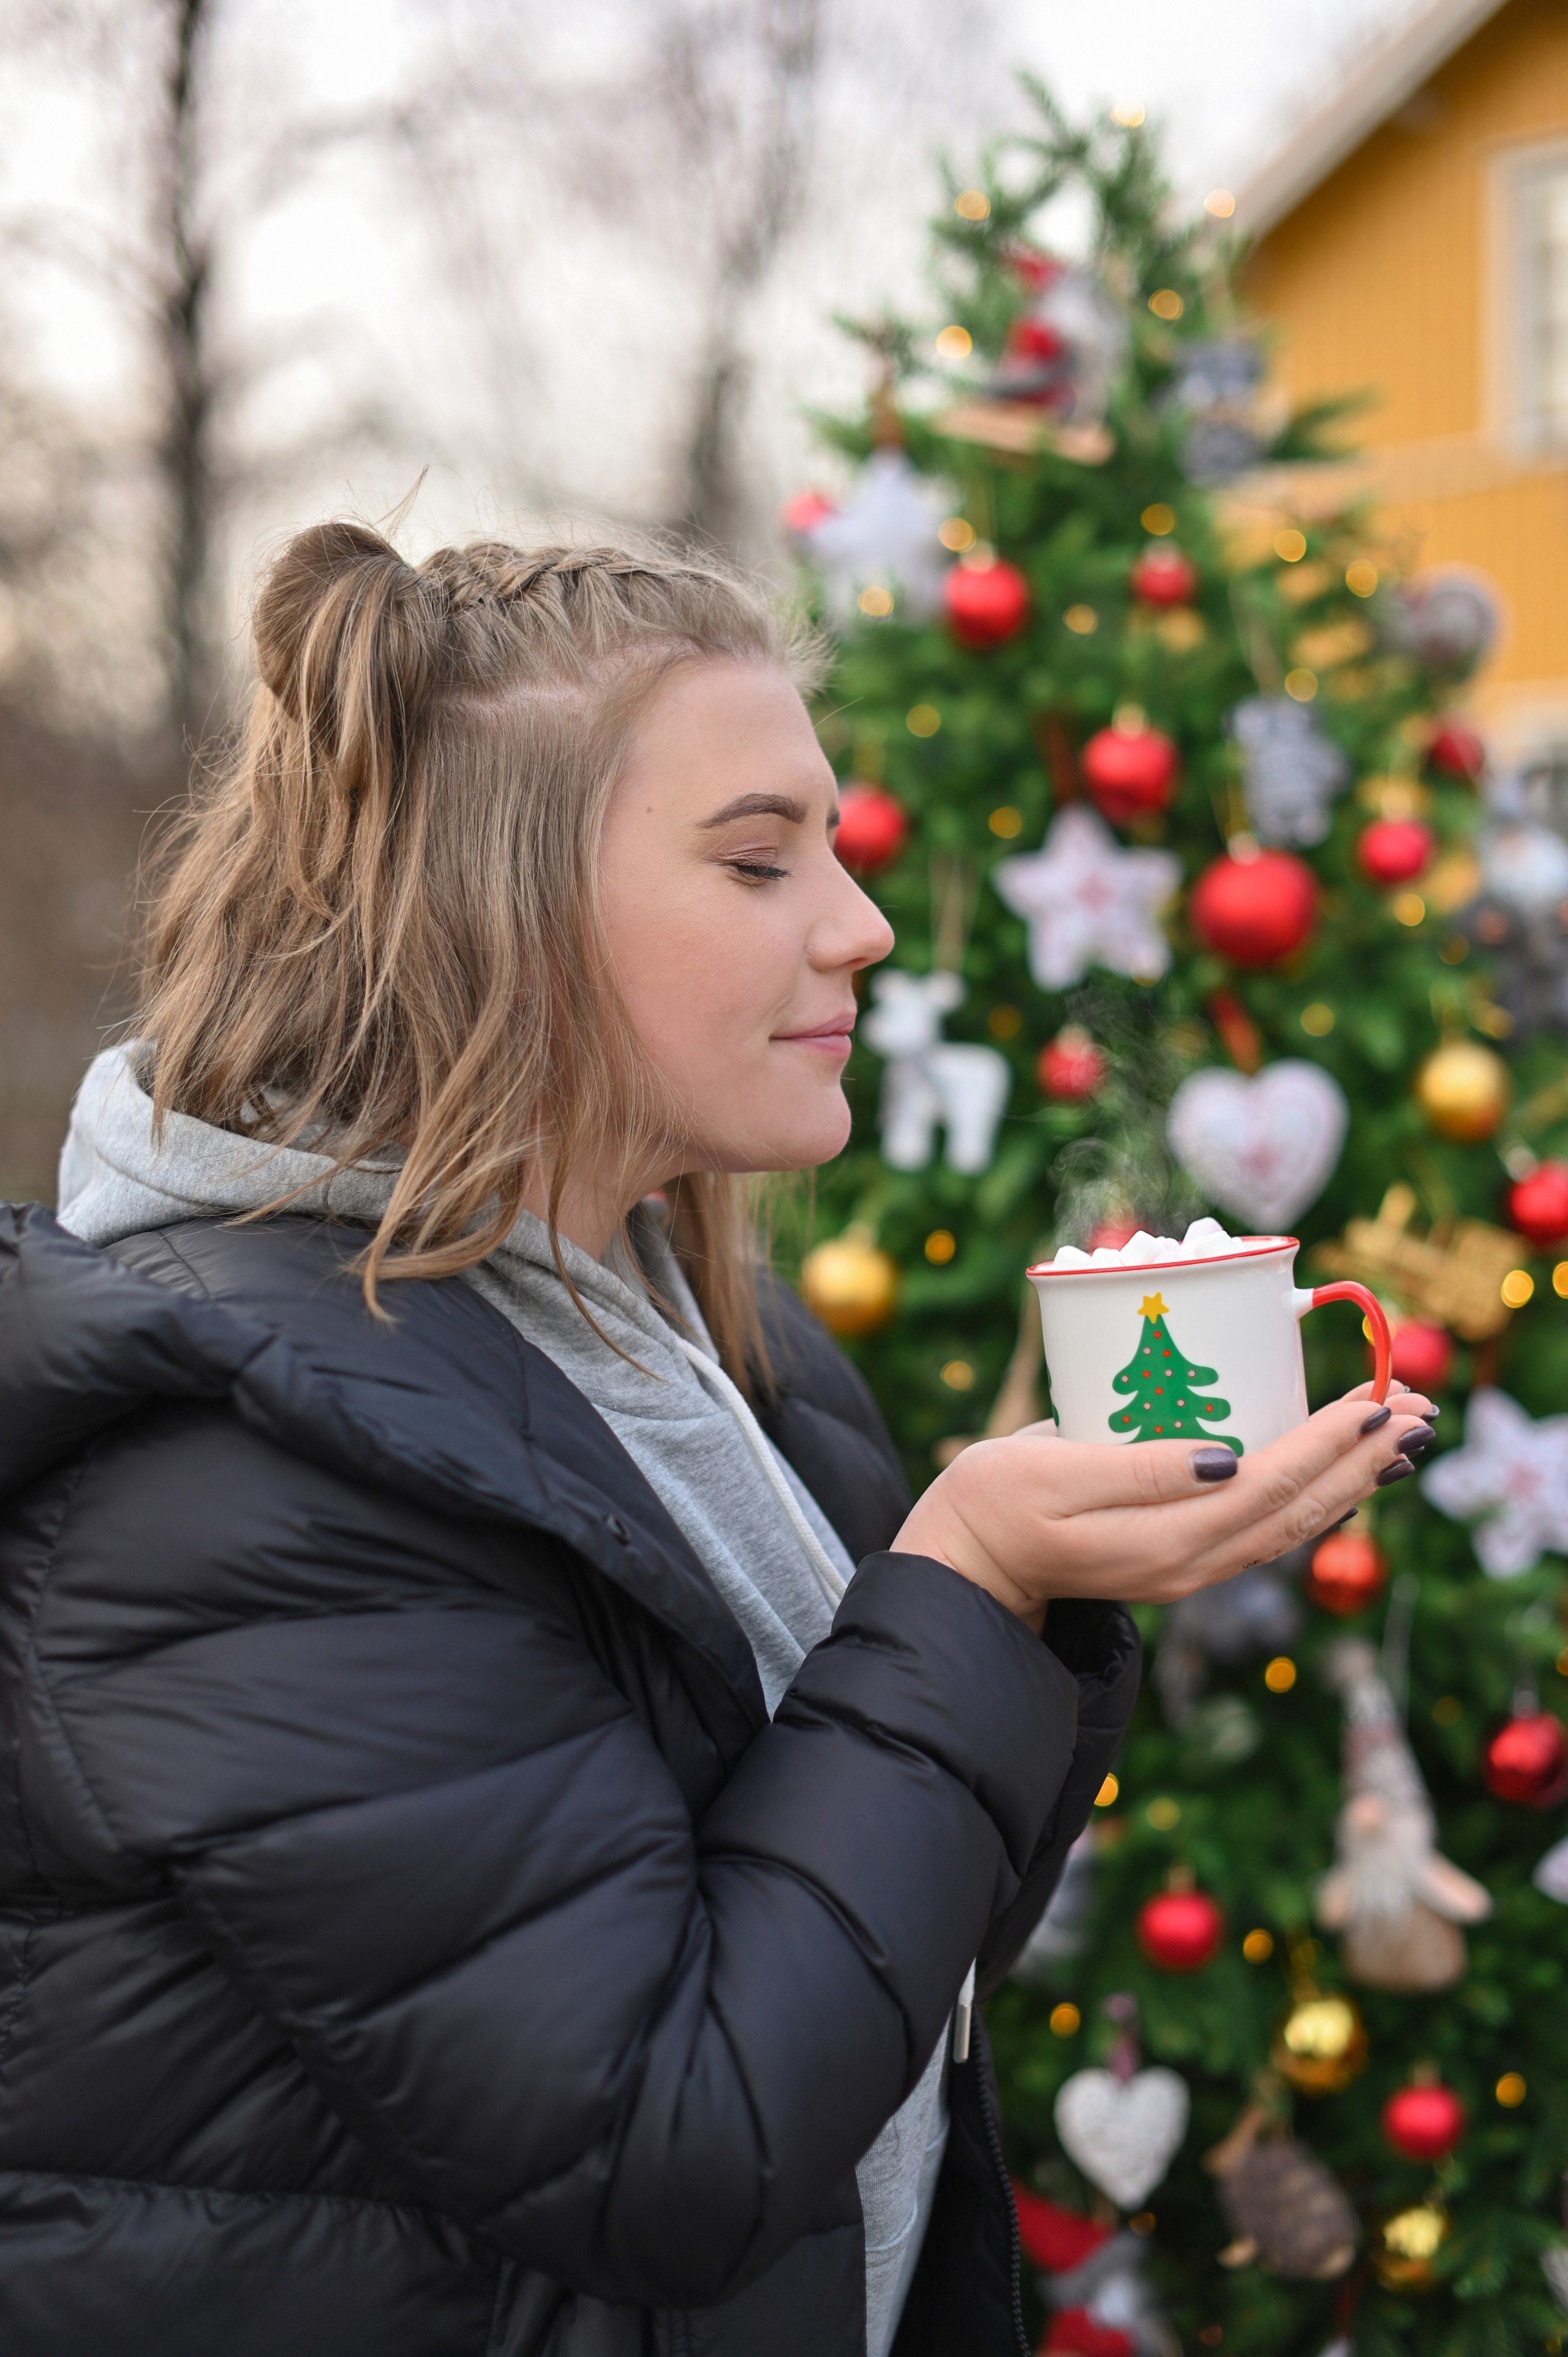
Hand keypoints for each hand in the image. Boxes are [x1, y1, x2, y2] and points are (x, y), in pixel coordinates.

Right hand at [893, 1380, 1435, 1629]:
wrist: (964, 1565)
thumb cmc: (993, 1503)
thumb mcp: (1051, 1471)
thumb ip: (1139, 1469)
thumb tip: (1228, 1459)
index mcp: (1164, 1539)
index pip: (1270, 1485)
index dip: (1328, 1443)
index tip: (1377, 1400)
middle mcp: (1191, 1563)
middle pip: (1300, 1509)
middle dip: (1365, 1457)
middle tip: (1424, 1409)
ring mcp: (1190, 1568)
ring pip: (1293, 1524)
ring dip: (1354, 1478)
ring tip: (1403, 1437)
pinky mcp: (1182, 1558)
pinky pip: (1268, 1529)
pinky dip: (1316, 1497)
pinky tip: (1342, 1476)